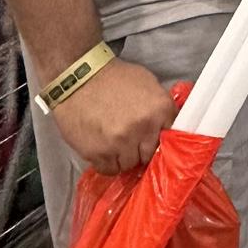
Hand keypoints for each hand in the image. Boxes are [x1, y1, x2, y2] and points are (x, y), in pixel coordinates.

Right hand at [50, 57, 176, 174]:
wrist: (77, 77)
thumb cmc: (113, 78)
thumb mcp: (146, 82)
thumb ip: (160, 107)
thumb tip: (169, 127)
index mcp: (160, 109)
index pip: (170, 139)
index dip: (158, 139)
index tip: (150, 139)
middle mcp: (144, 128)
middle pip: (149, 155)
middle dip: (140, 149)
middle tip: (129, 139)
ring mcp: (121, 142)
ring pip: (129, 164)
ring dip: (122, 156)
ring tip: (112, 141)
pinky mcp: (99, 153)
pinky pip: (109, 170)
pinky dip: (106, 162)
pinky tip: (102, 147)